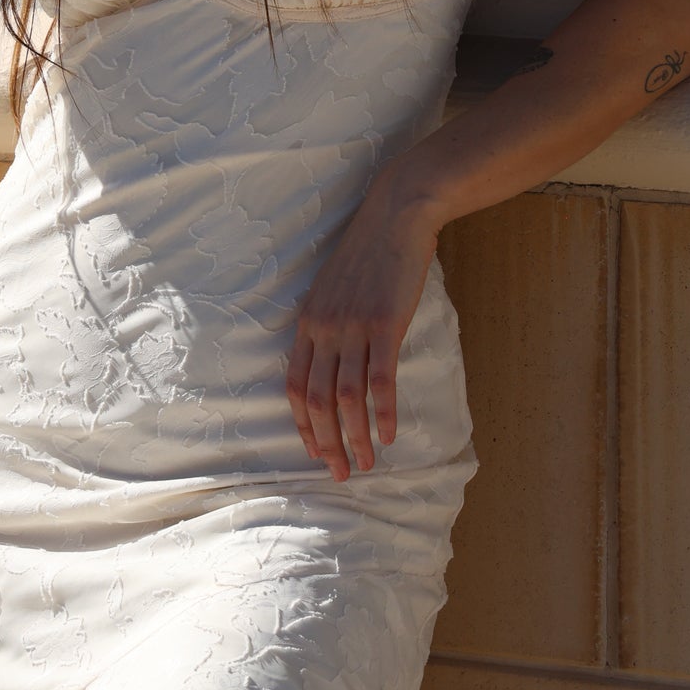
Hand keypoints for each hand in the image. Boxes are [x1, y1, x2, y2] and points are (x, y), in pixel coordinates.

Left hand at [285, 181, 442, 480]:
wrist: (394, 215)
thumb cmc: (368, 253)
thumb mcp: (335, 290)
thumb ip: (329, 324)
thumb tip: (335, 360)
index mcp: (308, 322)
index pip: (294, 386)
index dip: (302, 424)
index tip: (314, 452)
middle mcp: (324, 328)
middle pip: (316, 400)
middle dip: (326, 443)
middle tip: (340, 474)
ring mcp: (353, 327)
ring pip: (347, 397)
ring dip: (355, 437)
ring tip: (366, 464)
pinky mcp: (385, 324)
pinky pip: (379, 379)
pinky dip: (382, 413)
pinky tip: (388, 436)